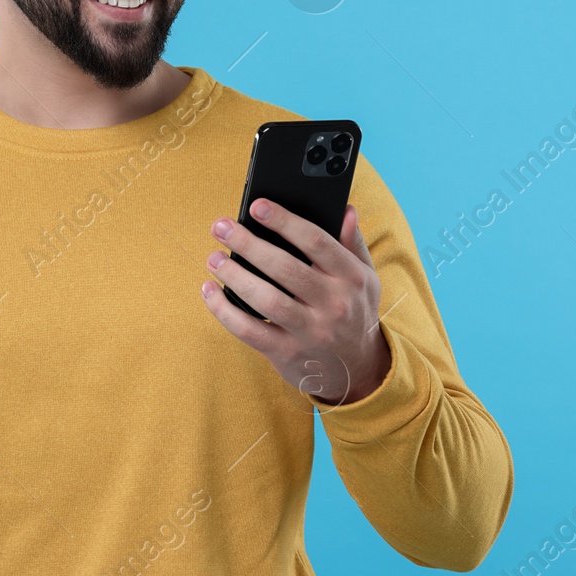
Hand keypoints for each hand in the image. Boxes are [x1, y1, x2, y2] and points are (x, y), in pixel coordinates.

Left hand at [201, 198, 390, 406]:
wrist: (359, 369)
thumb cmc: (354, 311)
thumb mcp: (365, 277)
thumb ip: (353, 243)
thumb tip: (345, 209)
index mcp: (351, 277)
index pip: (316, 241)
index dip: (284, 221)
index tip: (257, 206)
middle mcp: (333, 304)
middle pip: (285, 268)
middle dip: (248, 244)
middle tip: (221, 226)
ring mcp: (310, 331)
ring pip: (266, 299)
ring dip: (234, 276)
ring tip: (214, 258)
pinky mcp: (287, 353)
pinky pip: (249, 330)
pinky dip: (224, 311)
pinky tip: (210, 291)